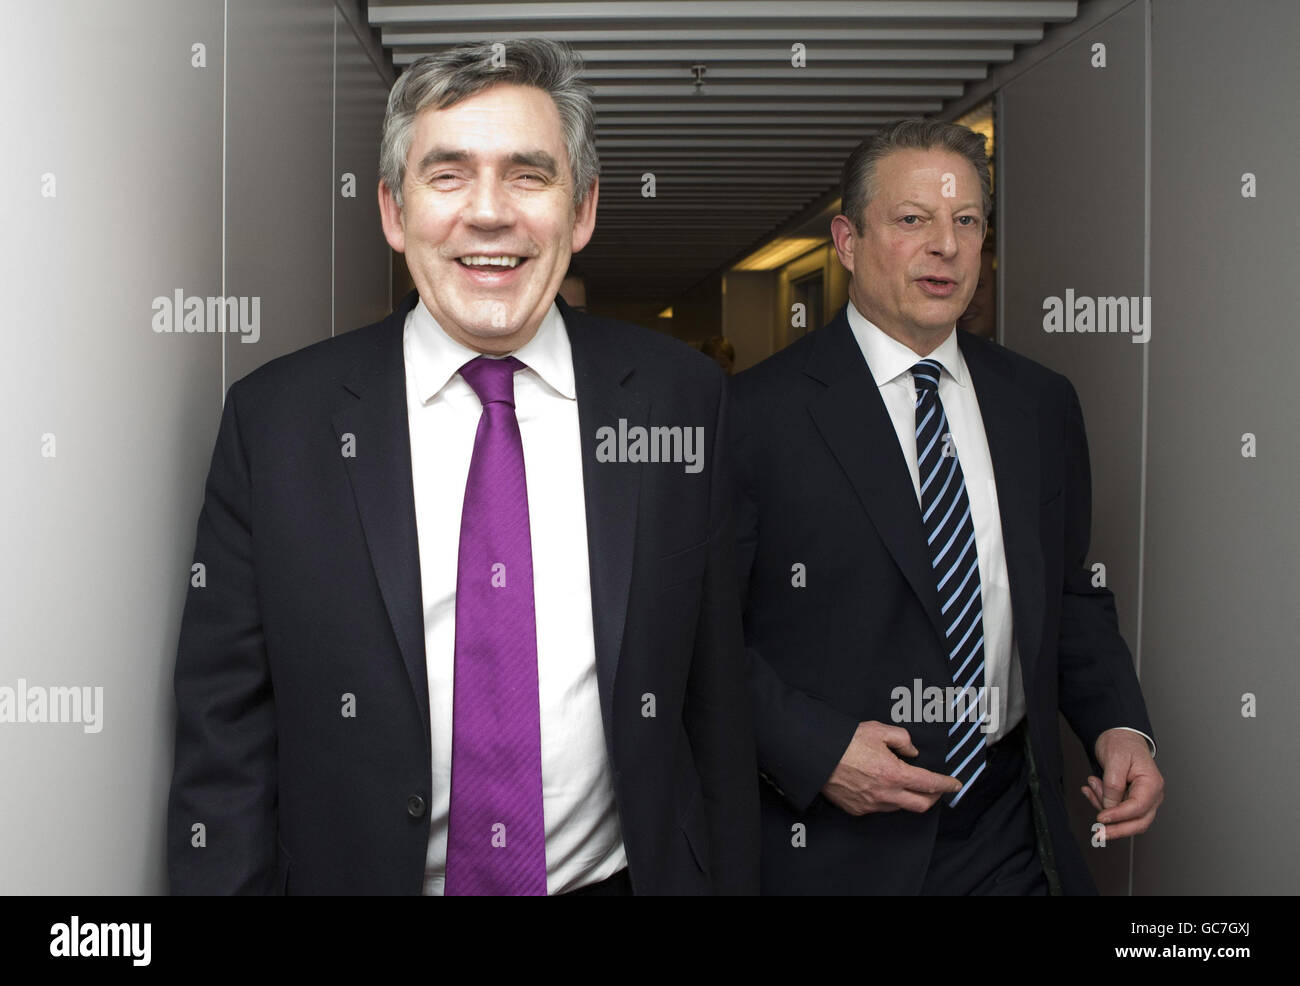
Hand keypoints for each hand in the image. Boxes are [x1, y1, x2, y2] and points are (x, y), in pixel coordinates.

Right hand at [820, 720, 961, 814]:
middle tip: (935, 788)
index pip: (930, 784)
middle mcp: (886, 794)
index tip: (955, 784)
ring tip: (903, 783)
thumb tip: (912, 752)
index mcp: (895, 774)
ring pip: (900, 806)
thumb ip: (902, 739)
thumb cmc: (846, 742)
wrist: (816, 756)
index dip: (946, 784)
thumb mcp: (879, 730)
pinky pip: (880, 808)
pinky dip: (887, 799)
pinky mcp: (858, 810)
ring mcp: (871, 805)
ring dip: (908, 797)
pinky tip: (880, 787)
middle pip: (921, 805)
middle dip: (933, 798)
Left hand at [1081, 728, 1163, 838]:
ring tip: (1091, 787)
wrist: (1120, 736)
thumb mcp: (1115, 759)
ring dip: (1104, 807)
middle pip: (1138, 822)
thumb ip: (1113, 785)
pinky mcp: (1130, 800)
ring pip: (1126, 818)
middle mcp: (1151, 794)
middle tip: (1098, 833)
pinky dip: (1101, 803)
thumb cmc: (1122, 743)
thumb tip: (1109, 807)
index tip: (1101, 818)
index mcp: (1152, 783)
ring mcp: (1143, 799)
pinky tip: (1090, 791)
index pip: (1138, 807)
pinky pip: (1117, 809)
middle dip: (1117, 829)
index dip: (1119, 816)